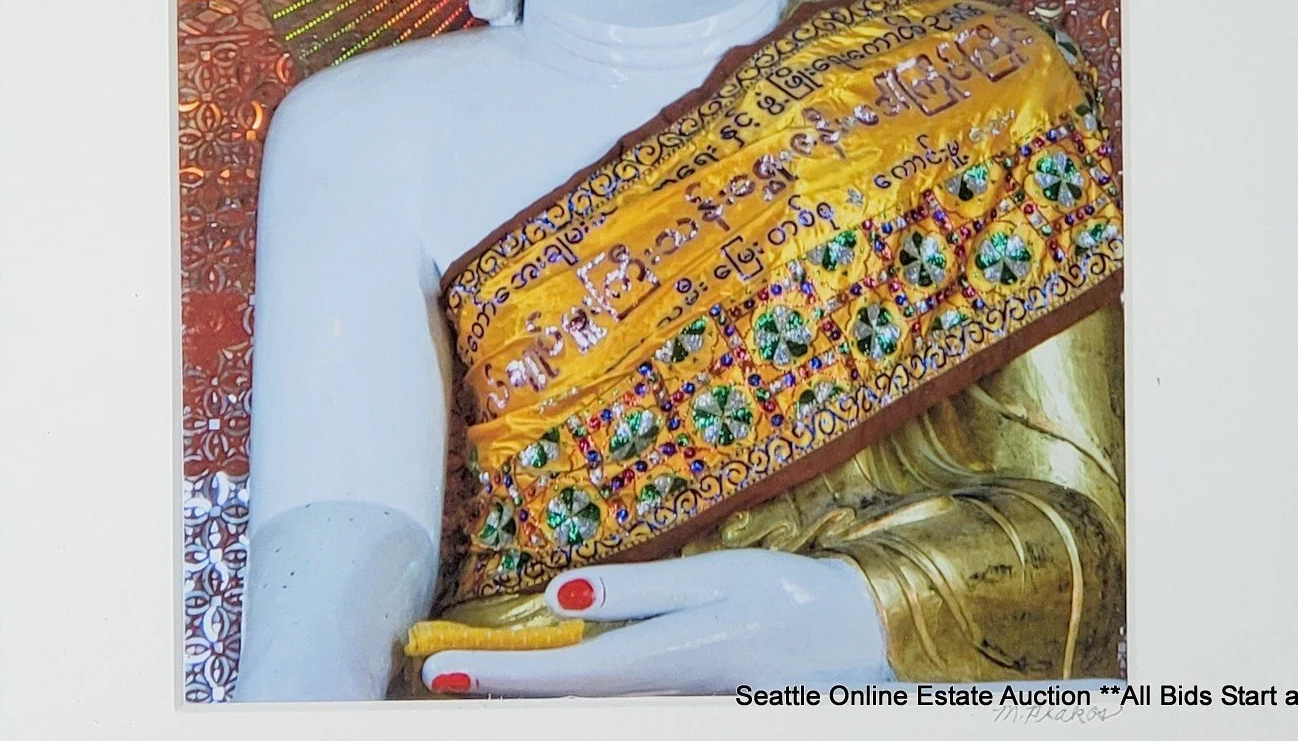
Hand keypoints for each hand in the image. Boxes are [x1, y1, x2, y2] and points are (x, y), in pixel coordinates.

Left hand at [420, 549, 891, 696]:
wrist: (857, 645)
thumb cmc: (784, 599)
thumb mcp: (714, 579)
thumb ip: (636, 593)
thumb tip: (558, 596)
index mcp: (670, 658)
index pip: (566, 673)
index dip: (502, 675)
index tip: (445, 669)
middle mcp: (667, 700)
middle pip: (568, 709)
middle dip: (502, 697)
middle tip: (440, 680)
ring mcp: (679, 715)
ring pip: (590, 718)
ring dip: (533, 702)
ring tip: (480, 682)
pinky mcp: (689, 716)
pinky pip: (621, 714)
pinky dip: (577, 704)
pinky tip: (548, 694)